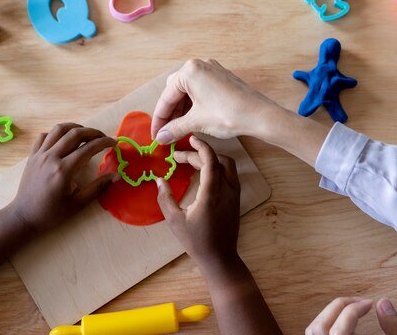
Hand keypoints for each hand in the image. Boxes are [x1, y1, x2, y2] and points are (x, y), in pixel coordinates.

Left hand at [10, 123, 117, 231]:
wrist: (24, 217)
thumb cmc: (52, 213)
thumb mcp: (79, 204)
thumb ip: (98, 187)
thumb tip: (117, 176)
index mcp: (64, 170)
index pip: (88, 148)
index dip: (104, 142)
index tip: (114, 142)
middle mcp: (51, 157)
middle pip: (75, 133)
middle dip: (93, 132)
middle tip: (103, 137)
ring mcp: (39, 154)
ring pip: (58, 130)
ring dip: (75, 128)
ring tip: (86, 134)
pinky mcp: (32, 156)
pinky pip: (43, 136)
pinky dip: (55, 134)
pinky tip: (63, 141)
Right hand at [152, 59, 278, 143]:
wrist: (260, 115)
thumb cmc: (228, 114)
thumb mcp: (197, 122)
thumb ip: (175, 128)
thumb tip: (161, 137)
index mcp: (190, 71)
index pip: (166, 97)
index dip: (160, 119)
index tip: (156, 135)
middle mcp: (200, 65)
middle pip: (176, 91)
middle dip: (171, 113)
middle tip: (167, 133)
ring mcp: (213, 70)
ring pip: (189, 91)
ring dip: (182, 110)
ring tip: (180, 129)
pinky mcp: (222, 78)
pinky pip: (201, 90)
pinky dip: (194, 105)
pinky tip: (193, 120)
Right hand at [156, 136, 240, 265]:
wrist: (220, 257)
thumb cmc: (196, 240)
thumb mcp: (175, 221)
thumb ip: (165, 198)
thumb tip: (159, 180)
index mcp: (212, 195)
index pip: (211, 161)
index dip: (201, 147)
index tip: (190, 138)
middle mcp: (227, 190)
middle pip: (217, 161)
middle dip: (199, 154)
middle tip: (179, 156)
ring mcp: (234, 194)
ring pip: (227, 165)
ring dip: (211, 158)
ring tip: (192, 160)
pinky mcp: (236, 198)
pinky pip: (229, 174)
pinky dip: (217, 167)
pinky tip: (203, 171)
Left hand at [305, 298, 396, 334]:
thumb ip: (395, 329)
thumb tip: (385, 303)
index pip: (341, 326)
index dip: (356, 308)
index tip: (371, 303)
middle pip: (320, 326)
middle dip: (340, 307)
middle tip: (360, 302)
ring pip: (313, 330)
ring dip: (329, 314)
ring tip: (350, 309)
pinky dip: (325, 325)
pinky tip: (341, 322)